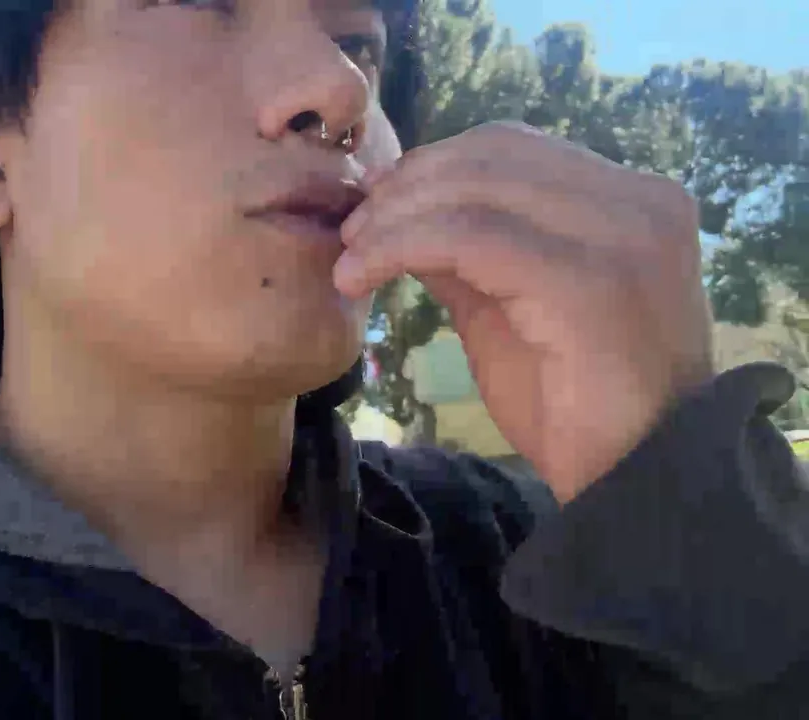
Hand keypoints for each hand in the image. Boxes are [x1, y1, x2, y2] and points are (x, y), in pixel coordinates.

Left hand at [336, 121, 714, 502]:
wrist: (633, 486)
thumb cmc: (575, 408)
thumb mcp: (508, 310)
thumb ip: (467, 253)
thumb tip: (398, 209)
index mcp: (632, 201)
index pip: (513, 148)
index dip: (432, 167)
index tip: (375, 208)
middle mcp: (641, 202)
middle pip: (492, 154)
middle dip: (406, 186)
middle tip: (351, 230)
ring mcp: (624, 236)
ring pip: (475, 188)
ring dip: (395, 216)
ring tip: (350, 256)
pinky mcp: (588, 280)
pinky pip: (468, 236)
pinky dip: (401, 245)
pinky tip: (361, 275)